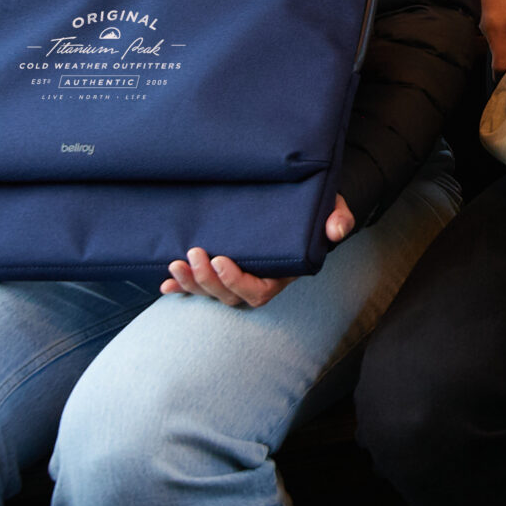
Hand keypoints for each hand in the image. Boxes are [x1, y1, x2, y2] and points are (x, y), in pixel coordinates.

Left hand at [160, 196, 353, 307]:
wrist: (304, 208)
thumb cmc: (318, 211)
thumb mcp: (334, 209)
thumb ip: (338, 219)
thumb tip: (335, 230)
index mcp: (283, 273)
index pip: (259, 291)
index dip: (236, 282)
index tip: (221, 260)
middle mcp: (259, 281)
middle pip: (229, 296)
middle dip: (207, 281)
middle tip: (193, 254)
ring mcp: (240, 278)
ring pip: (212, 294)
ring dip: (191, 284)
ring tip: (176, 263)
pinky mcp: (224, 270)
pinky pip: (202, 286)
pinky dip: (182, 288)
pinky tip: (166, 283)